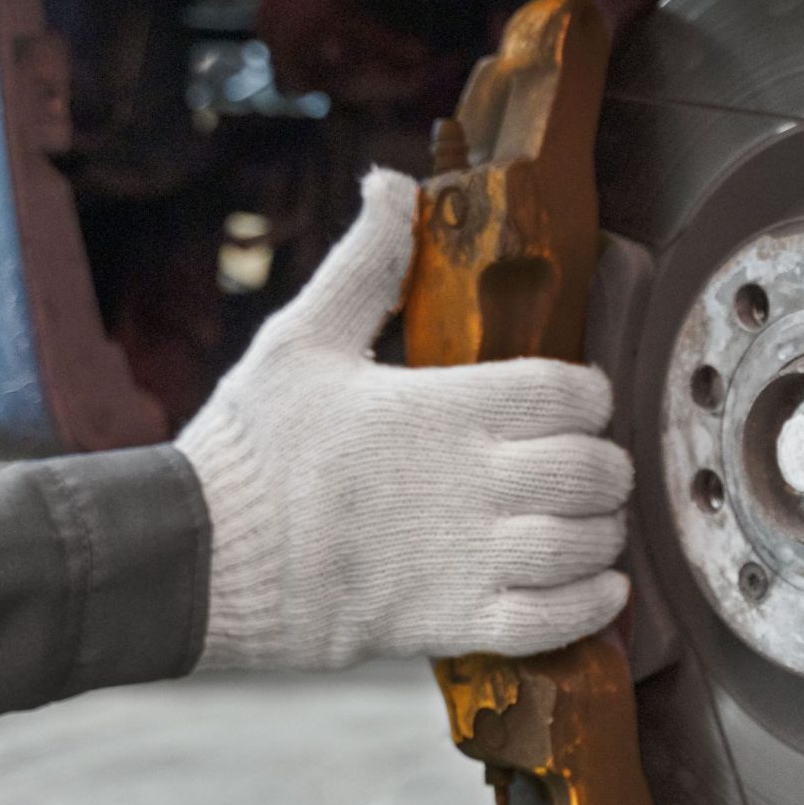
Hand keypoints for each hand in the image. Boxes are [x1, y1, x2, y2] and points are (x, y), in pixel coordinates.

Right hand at [178, 168, 630, 671]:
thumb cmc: (249, 449)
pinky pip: (551, 619)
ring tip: (593, 523)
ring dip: (604, 532)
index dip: (589, 395)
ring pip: (582, 542)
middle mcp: (467, 481)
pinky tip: (599, 587)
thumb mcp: (300, 339)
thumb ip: (364, 264)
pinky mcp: (450, 621)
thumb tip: (390, 183)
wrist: (197, 560)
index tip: (579, 401)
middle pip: (592, 468)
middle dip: (606, 465)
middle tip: (592, 465)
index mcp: (441, 406)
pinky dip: (590, 604)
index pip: (567, 391)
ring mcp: (462, 556)